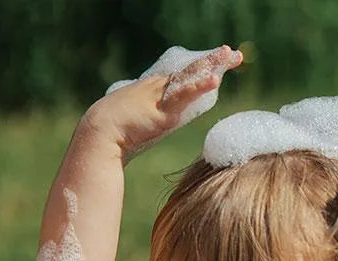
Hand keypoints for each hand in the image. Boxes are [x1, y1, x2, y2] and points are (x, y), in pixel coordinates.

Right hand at [84, 45, 242, 160]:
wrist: (102, 131)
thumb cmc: (120, 128)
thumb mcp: (145, 119)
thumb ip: (157, 117)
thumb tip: (164, 121)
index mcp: (159, 89)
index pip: (187, 75)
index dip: (205, 68)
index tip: (223, 61)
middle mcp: (162, 87)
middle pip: (193, 70)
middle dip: (215, 61)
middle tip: (235, 53)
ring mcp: (162, 96)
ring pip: (191, 77)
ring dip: (211, 65)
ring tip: (229, 54)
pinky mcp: (163, 110)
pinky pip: (184, 96)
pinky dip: (199, 88)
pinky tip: (214, 80)